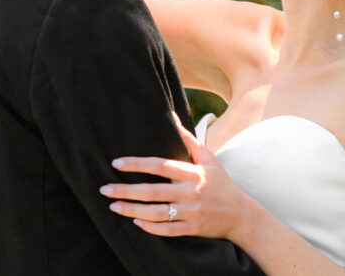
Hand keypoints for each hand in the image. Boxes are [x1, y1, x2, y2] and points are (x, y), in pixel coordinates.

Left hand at [100, 113, 252, 240]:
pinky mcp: (193, 228)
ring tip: (114, 206)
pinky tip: (135, 221)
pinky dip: (149, 227)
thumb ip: (188, 138)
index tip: (117, 163)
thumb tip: (171, 115)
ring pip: (156, 213)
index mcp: (193, 173)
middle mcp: (191, 192)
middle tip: (104, 189)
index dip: (137, 164)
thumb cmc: (220, 183)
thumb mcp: (208, 158)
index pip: (160, 166)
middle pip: (153, 191)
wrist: (241, 214)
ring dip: (131, 210)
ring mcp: (191, 212)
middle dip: (126, 191)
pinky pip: (166, 230)